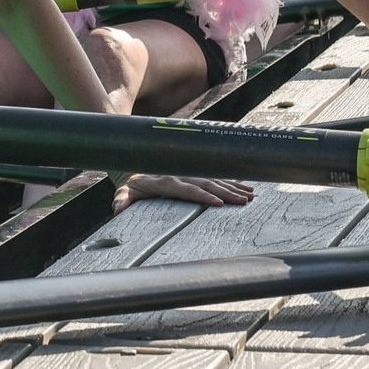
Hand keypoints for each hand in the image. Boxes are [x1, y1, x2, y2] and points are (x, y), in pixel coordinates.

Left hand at [114, 173, 255, 208]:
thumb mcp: (123, 191)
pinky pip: (216, 177)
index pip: (187, 188)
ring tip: (250, 196)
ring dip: (233, 187)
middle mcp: (181, 174)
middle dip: (226, 192)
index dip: (202, 195)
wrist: (136, 160)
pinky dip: (231, 181)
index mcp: (166, 180)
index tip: (218, 203)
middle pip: (207, 182)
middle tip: (244, 201)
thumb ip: (121, 199)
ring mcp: (190, 172)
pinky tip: (246, 187)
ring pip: (215, 178)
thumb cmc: (130, 182)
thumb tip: (119, 208)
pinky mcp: (195, 172)